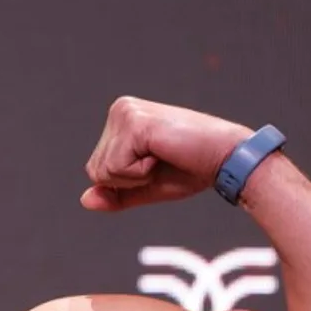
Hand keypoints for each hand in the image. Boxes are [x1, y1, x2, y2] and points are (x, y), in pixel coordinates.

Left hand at [81, 97, 251, 210]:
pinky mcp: (133, 123)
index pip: (97, 168)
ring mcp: (125, 113)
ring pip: (102, 171)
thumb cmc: (191, 169)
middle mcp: (119, 110)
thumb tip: (84, 200)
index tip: (157, 164)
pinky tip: (163, 154)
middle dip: (128, 180)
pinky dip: (140, 173)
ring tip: (163, 156)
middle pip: (95, 170)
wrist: (226, 159)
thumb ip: (115, 194)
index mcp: (120, 119)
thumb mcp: (146, 186)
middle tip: (161, 161)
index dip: (126, 181)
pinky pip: (116, 168)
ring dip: (135, 177)